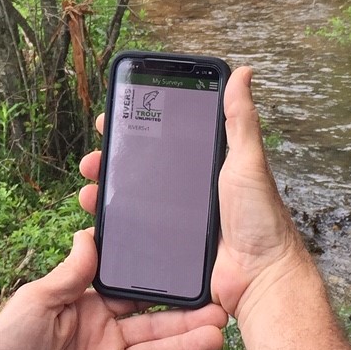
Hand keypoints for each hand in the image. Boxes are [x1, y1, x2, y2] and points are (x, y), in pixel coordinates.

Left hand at [0, 229, 226, 349]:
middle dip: (187, 320)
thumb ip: (71, 274)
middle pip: (154, 326)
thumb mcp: (37, 301)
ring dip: (185, 346)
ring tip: (215, 337)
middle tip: (220, 313)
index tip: (192, 280)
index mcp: (87, 307)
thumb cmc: (4, 346)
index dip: (163, 289)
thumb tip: (89, 233)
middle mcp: (104, 336)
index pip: (134, 294)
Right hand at [77, 67, 306, 318]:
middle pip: (138, 173)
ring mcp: (174, 223)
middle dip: (110, 163)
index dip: (135, 129)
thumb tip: (244, 73)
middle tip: (93, 160)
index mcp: (204, 169)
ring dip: (105, 196)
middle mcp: (186, 194)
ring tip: (89, 192)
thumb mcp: (248, 161)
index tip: (112, 119)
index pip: (162, 142)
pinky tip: (98, 225)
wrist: (260, 277)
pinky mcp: (167, 250)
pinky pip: (135, 237)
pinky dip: (114, 230)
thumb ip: (240, 119)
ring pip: (130, 204)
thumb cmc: (261, 219)